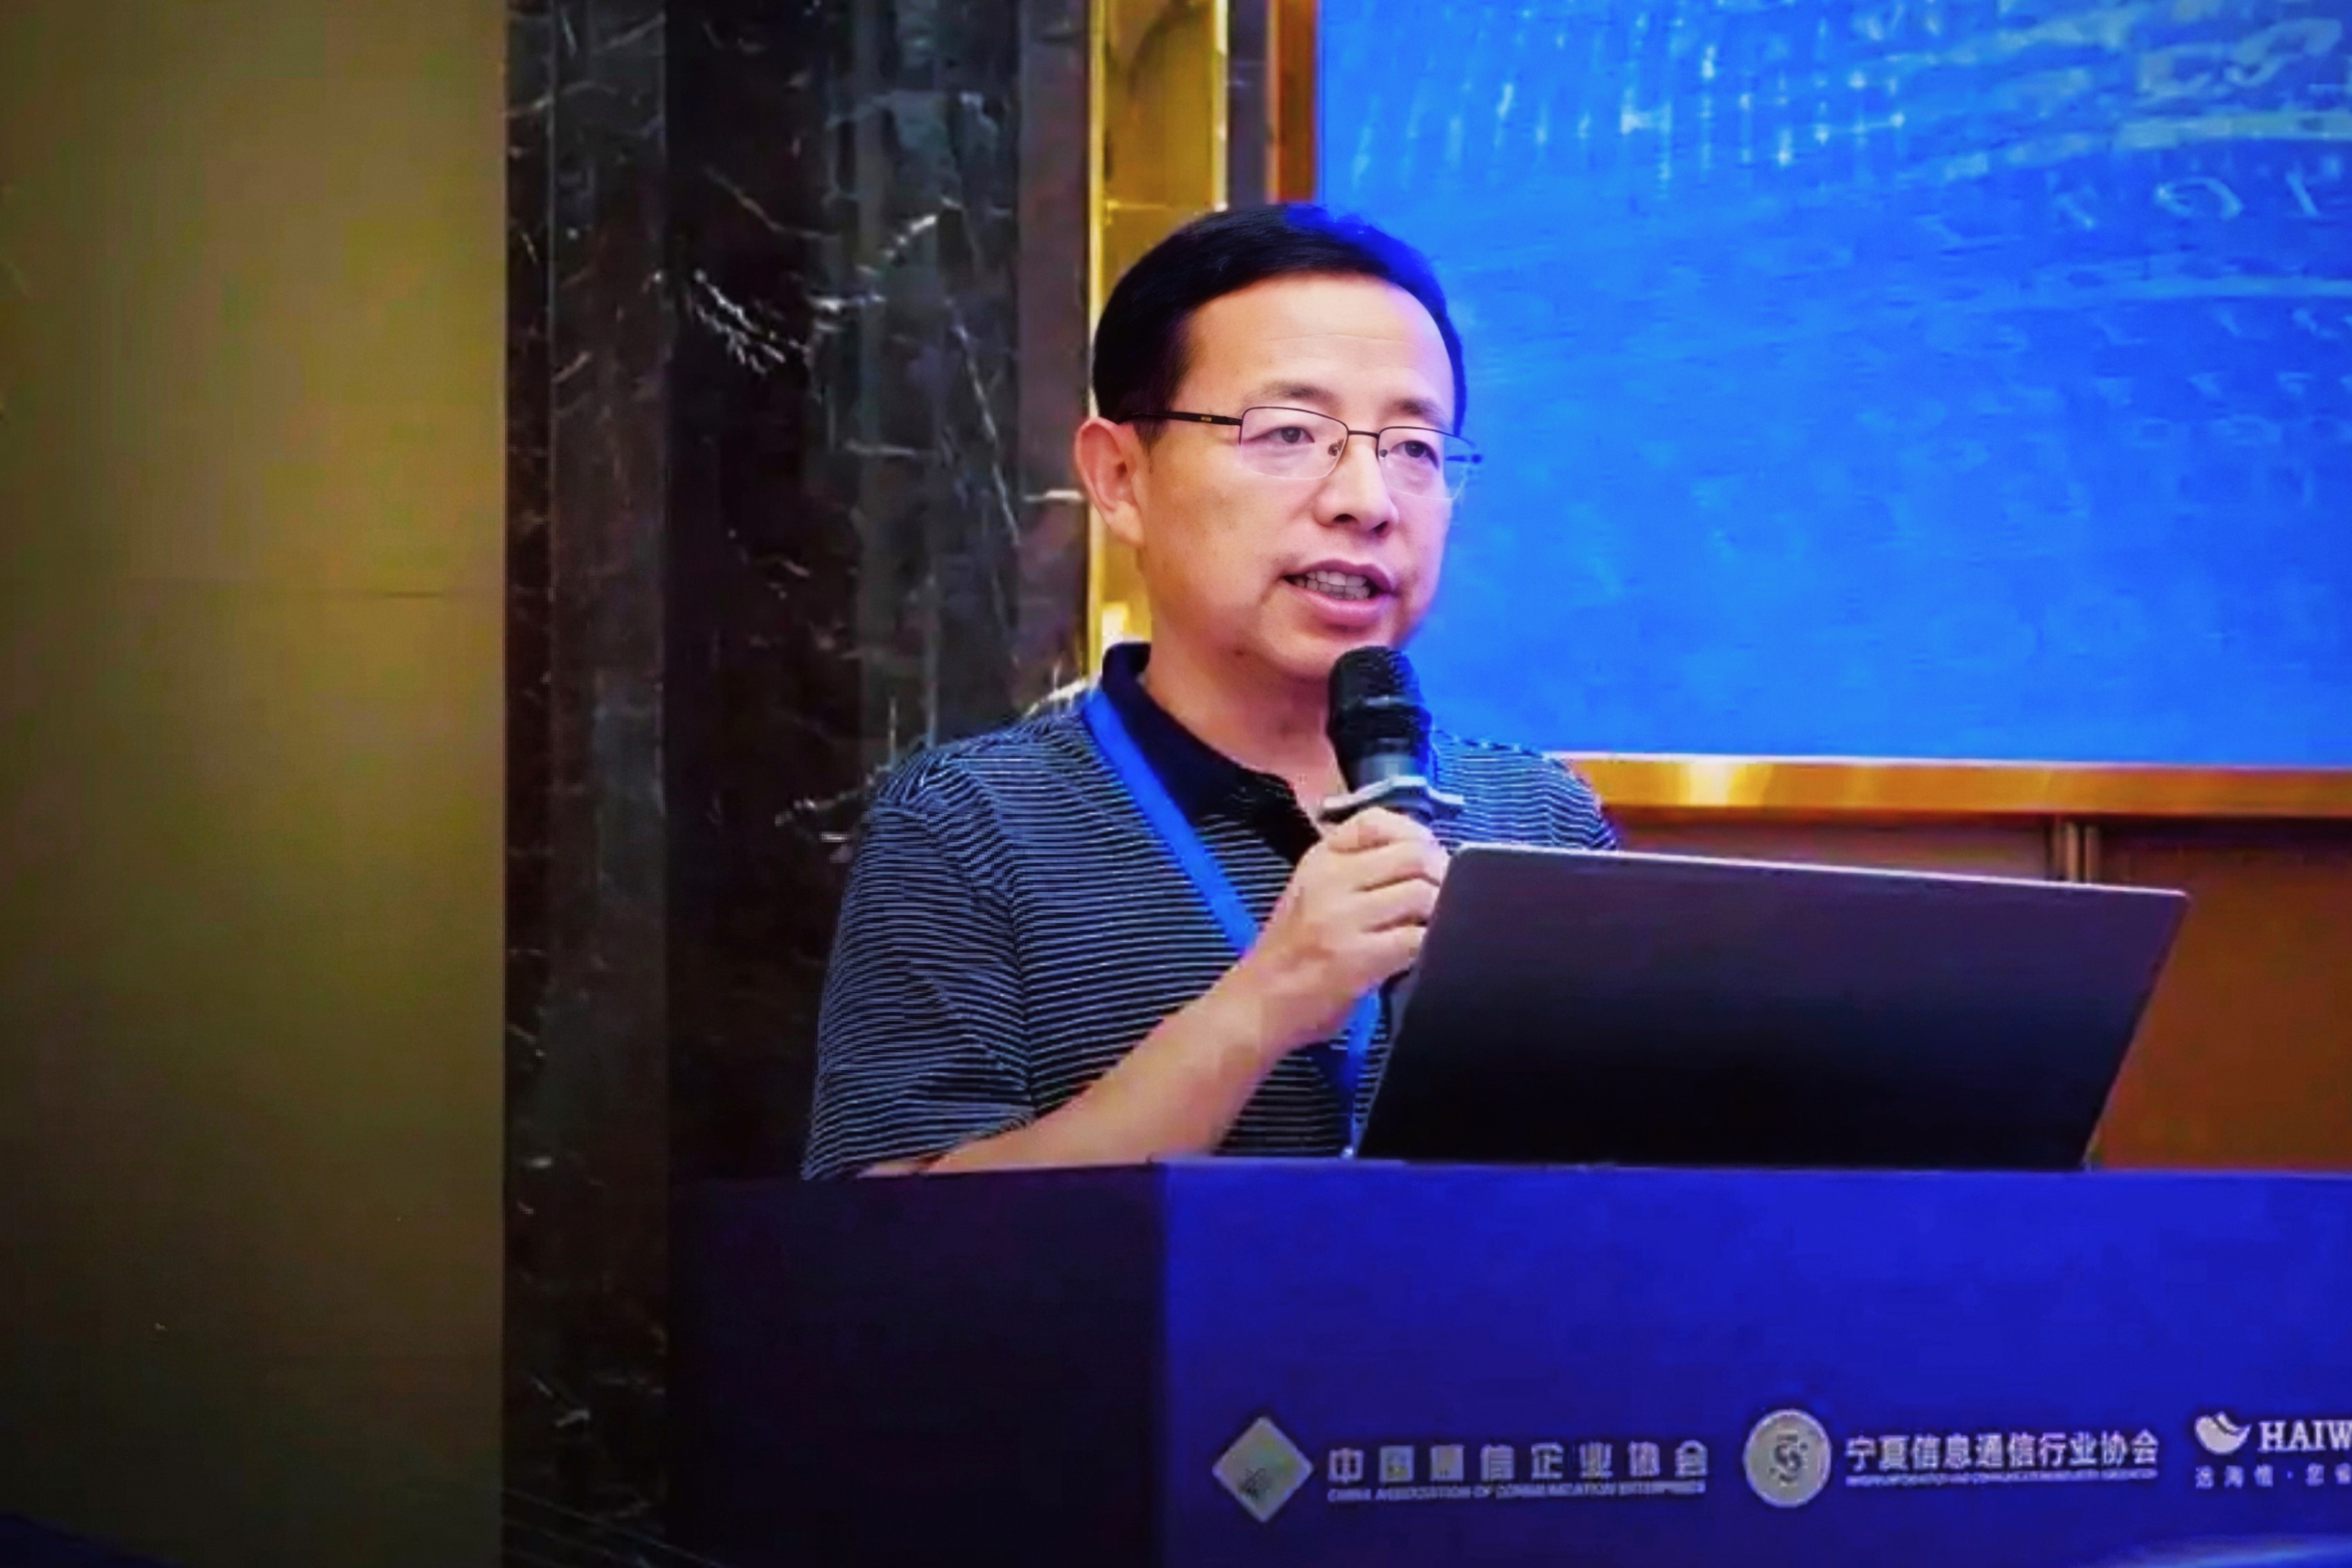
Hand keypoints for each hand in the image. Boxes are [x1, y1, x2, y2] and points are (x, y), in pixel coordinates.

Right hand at [1222, 807, 1448, 1056]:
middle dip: (1442, 875)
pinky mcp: (1357, 958)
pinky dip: (1434, 944)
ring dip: (1442, 912)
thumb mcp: (1311, 893)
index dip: (1416, 836)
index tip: (1427, 860)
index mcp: (1320, 859)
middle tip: (1446, 899)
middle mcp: (1330, 880)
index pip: (1378, 821)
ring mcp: (1342, 918)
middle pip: (1413, 855)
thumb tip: (1426, 862)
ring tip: (1435, 929)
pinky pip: (1418, 938)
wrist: (1256, 1005)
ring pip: (1422, 894)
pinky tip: (1425, 956)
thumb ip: (1357, 872)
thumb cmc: (1290, 954)